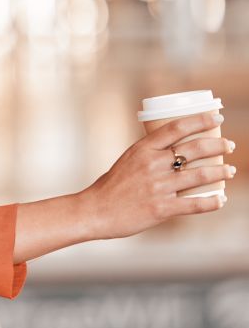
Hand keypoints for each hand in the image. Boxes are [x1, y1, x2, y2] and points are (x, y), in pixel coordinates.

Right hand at [79, 112, 234, 240]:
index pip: (177, 128)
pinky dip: (212, 202)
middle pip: (194, 149)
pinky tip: (221, 199)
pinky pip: (195, 204)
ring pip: (201, 175)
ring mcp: (158, 187)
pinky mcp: (161, 208)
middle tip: (229, 145)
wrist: (96, 210)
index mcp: (143, 149)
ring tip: (230, 170)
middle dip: (218, 145)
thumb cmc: (112, 186)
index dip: (200, 120)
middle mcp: (152, 165)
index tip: (216, 117)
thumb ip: (151, 155)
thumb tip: (175, 151)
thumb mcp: (128, 160)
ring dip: (222, 171)